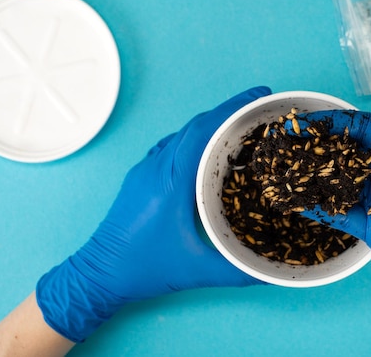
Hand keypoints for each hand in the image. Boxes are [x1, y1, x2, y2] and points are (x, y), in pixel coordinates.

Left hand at [36, 86, 271, 342]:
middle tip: (260, 108)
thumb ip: (237, 271)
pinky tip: (210, 151)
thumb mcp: (196, 270)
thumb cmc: (144, 267)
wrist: (98, 274)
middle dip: (229, 112)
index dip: (233, 109)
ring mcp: (146, 169)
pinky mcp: (141, 176)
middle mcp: (157, 167)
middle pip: (196, 125)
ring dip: (212, 124)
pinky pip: (172, 145)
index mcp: (171, 181)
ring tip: (241, 127)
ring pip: (183, 133)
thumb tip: (272, 269)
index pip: (203, 131)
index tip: (260, 96)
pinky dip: (195, 139)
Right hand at [300, 79, 370, 355]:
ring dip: (314, 174)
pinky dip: (318, 206)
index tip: (305, 122)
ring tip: (283, 167)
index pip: (367, 129)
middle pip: (350, 152)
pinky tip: (294, 201)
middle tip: (285, 142)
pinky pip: (341, 213)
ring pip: (342, 182)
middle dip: (319, 146)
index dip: (335, 123)